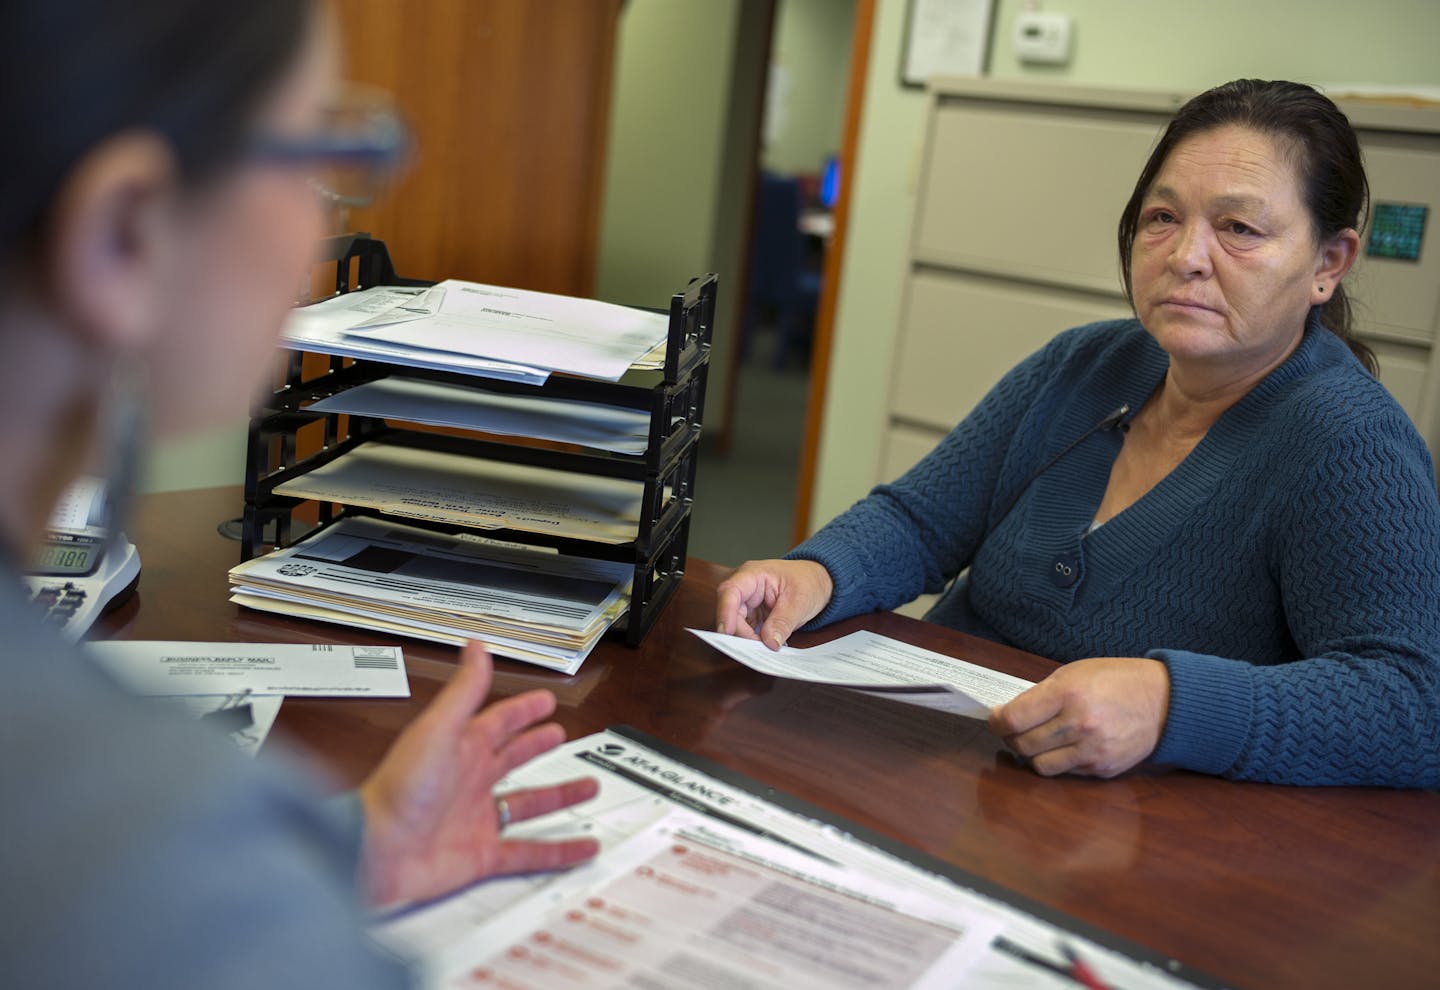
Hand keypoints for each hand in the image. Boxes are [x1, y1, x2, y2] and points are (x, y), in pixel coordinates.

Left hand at [357, 642, 598, 908]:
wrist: (376, 849)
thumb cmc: (399, 788)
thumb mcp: (438, 729)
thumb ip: (464, 691)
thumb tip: (476, 648)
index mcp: (462, 749)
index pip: (499, 722)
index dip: (522, 710)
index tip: (544, 701)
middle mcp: (471, 782)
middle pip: (514, 759)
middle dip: (537, 745)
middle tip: (560, 735)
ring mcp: (477, 819)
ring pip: (528, 804)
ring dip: (559, 796)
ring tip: (588, 788)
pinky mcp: (482, 855)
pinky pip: (530, 852)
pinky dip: (559, 850)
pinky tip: (581, 847)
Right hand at [715, 558, 833, 650]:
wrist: (817, 581)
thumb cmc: (808, 581)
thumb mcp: (799, 601)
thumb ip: (782, 622)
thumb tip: (769, 642)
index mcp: (753, 575)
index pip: (730, 591)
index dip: (725, 612)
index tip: (727, 632)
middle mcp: (745, 588)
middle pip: (730, 612)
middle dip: (740, 633)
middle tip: (758, 649)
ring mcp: (748, 603)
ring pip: (736, 625)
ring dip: (748, 640)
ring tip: (766, 649)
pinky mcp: (752, 615)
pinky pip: (747, 631)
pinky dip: (755, 641)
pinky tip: (768, 646)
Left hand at [987, 657, 1169, 778]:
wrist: (1163, 701)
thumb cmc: (1114, 680)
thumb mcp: (1073, 672)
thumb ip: (1040, 695)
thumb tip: (1008, 715)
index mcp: (1067, 693)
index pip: (1014, 719)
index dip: (997, 722)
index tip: (996, 719)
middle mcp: (1079, 724)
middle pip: (1022, 745)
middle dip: (1011, 738)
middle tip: (1014, 730)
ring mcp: (1092, 750)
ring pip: (1040, 766)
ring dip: (1032, 755)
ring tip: (1038, 741)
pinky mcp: (1102, 768)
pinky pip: (1065, 772)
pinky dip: (1058, 761)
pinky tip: (1065, 746)